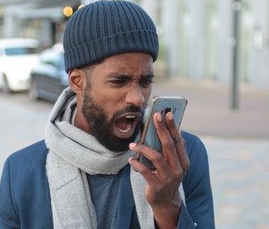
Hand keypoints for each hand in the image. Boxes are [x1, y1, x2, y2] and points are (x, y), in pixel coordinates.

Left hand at [128, 112, 189, 228]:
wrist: (166, 201)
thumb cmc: (167, 176)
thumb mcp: (175, 164)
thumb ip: (175, 149)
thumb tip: (176, 130)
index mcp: (183, 161)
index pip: (178, 140)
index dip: (172, 126)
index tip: (167, 113)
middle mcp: (178, 169)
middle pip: (168, 145)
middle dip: (161, 129)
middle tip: (154, 116)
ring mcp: (168, 178)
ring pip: (156, 157)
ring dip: (143, 148)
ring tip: (132, 144)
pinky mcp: (156, 185)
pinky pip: (145, 171)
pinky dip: (136, 164)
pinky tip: (131, 160)